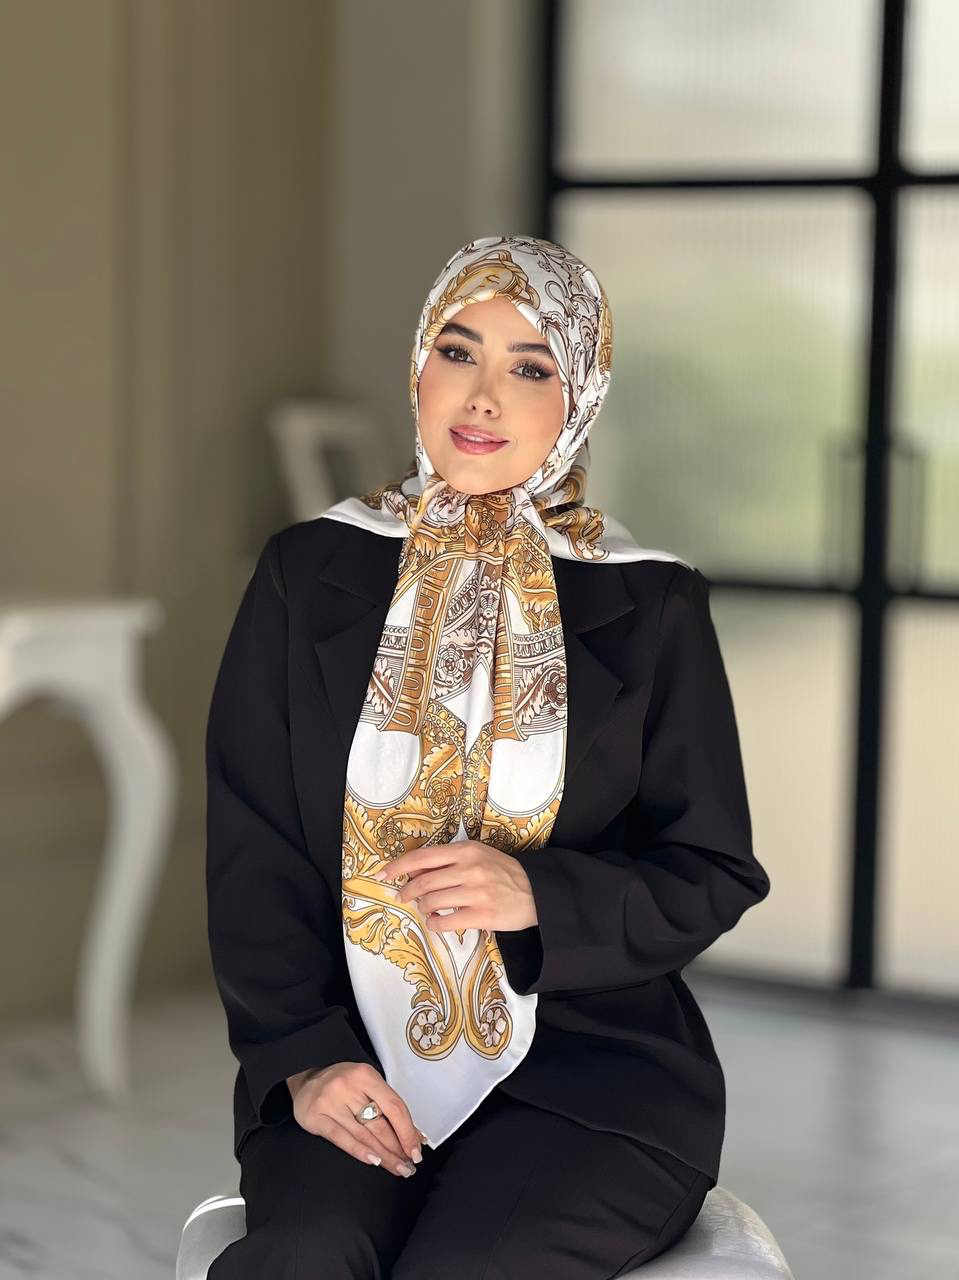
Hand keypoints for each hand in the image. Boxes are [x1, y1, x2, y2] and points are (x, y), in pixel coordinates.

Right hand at [286, 1062, 428, 1177]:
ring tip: (398, 1168)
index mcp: (365, 1076)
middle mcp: (348, 1087)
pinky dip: (361, 1152)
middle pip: (380, 1124)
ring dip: (384, 1156)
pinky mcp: (316, 1118)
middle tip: (409, 1164)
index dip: (407, 1130)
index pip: (394, 1106)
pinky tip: (374, 1161)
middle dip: (398, 1148)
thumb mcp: (366, 1083)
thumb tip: (412, 1133)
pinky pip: (343, 1140)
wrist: (306, 1079)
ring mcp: (330, 1103)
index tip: (416, 1148)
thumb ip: (386, 1104)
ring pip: (364, 1136)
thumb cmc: (342, 1083)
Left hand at [373, 839, 538, 932]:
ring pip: (432, 902)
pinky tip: (438, 921)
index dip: (397, 866)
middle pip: (423, 882)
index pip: (422, 857)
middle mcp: (470, 869)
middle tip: (403, 897)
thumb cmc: (503, 873)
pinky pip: (446, 922)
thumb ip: (447, 861)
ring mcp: (476, 893)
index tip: (381, 875)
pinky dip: (435, 924)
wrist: (537, 893)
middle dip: (407, 892)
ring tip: (429, 908)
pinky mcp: (482, 915)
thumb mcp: (477, 857)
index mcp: (466, 851)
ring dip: (424, 908)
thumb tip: (412, 870)